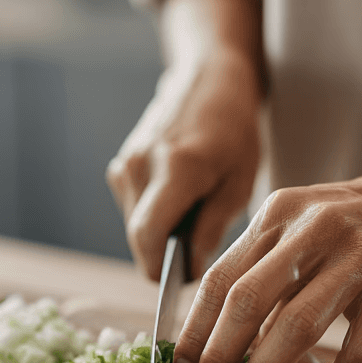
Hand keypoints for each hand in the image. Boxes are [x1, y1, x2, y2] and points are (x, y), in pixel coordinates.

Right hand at [106, 50, 261, 279]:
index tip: (182, 283)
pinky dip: (155, 217)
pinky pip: (134, 208)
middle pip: (138, 236)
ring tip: (195, 219)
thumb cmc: (234, 130)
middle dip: (162, 257)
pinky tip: (181, 202)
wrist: (209, 80)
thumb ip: (211, 228)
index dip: (160, 270)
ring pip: (135, 225)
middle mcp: (141, 165)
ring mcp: (126, 163)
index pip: (148, 236)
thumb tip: (190, 268)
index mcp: (176, 168)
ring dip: (160, 236)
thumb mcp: (239, 183)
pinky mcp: (122, 164)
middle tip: (197, 259)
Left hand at [172, 160, 361, 362]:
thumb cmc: (358, 222)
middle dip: (218, 353)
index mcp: (279, 213)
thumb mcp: (303, 226)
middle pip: (246, 300)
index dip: (193, 329)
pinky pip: (359, 352)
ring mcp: (358, 257)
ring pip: (299, 325)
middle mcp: (313, 230)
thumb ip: (265, 270)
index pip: (219, 277)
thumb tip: (223, 341)